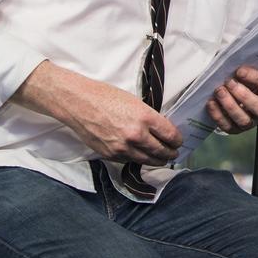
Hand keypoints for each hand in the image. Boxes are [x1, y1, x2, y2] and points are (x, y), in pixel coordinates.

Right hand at [13, 60, 182, 164]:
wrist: (78, 103)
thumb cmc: (106, 96)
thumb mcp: (135, 102)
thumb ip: (148, 118)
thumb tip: (161, 130)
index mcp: (145, 118)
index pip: (170, 135)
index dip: (177, 140)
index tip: (179, 141)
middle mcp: (136, 135)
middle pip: (161, 151)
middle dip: (170, 153)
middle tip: (174, 153)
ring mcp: (122, 148)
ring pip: (147, 160)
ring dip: (157, 160)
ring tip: (162, 159)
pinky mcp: (110, 155)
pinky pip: (130, 161)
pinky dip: (138, 159)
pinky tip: (142, 157)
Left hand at [205, 65, 257, 133]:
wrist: (234, 95)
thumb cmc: (242, 81)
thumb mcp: (246, 73)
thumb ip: (242, 68)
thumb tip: (228, 60)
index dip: (254, 78)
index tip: (239, 70)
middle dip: (243, 95)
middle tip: (229, 82)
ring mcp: (250, 122)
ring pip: (243, 120)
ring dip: (229, 105)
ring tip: (219, 91)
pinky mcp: (235, 129)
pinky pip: (227, 126)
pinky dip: (218, 114)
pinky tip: (211, 102)